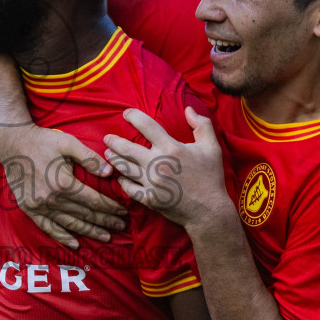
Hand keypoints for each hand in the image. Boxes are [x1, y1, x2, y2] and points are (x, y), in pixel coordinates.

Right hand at [0, 123, 126, 248]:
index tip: (124, 212)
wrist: (12, 142)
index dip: (111, 208)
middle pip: (85, 214)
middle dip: (106, 221)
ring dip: (90, 231)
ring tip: (106, 237)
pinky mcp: (29, 209)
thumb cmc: (43, 140)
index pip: (94, 201)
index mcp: (64, 183)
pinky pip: (48, 228)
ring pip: (70, 224)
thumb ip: (89, 158)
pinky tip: (75, 244)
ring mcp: (39, 206)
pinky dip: (62, 237)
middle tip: (122, 227)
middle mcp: (52, 199)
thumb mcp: (68, 143)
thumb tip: (109, 172)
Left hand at [104, 107, 228, 226]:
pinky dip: (122, 181)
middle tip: (107, 138)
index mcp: (171, 148)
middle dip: (114, 141)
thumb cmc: (211, 177)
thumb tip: (188, 109)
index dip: (133, 116)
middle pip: (127, 148)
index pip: (146, 125)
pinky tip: (120, 177)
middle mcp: (157, 164)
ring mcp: (151, 182)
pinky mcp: (149, 198)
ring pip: (124, 167)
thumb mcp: (212, 147)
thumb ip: (202, 125)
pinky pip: (129, 188)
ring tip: (108, 154)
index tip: (126, 114)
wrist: (209, 210)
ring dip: (113, 159)